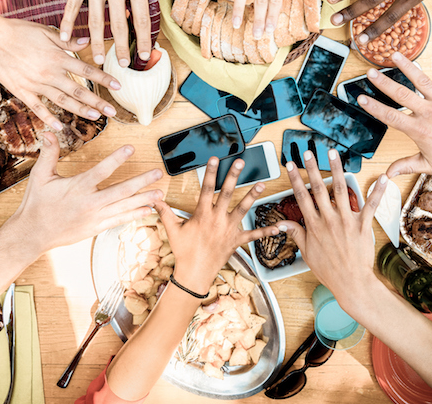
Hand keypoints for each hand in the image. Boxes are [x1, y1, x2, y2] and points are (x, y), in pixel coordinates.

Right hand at [0, 16, 121, 126]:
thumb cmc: (18, 31)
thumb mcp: (46, 31)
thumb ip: (67, 40)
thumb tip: (87, 42)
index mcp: (57, 57)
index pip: (86, 70)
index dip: (103, 79)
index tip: (118, 86)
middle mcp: (49, 73)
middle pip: (78, 90)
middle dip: (97, 102)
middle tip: (112, 112)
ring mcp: (35, 84)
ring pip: (62, 101)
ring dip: (80, 110)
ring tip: (95, 118)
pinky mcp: (21, 90)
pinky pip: (37, 107)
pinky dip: (48, 118)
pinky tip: (60, 127)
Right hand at [9, 133, 163, 252]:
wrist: (33, 234)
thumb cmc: (37, 204)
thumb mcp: (40, 176)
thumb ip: (49, 153)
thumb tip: (49, 132)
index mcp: (78, 187)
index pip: (102, 170)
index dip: (117, 158)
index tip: (131, 148)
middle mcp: (90, 203)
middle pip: (121, 190)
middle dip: (142, 182)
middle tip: (158, 173)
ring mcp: (95, 217)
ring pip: (124, 207)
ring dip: (144, 199)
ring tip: (160, 194)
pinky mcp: (96, 228)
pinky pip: (119, 221)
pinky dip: (134, 215)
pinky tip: (147, 210)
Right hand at [61, 0, 196, 65]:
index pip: (141, 18)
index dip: (143, 39)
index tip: (144, 55)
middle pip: (118, 24)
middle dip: (121, 47)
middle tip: (122, 65)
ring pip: (94, 19)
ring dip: (95, 42)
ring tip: (96, 59)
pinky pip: (72, 5)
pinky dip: (67, 23)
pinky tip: (65, 39)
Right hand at [156, 158, 278, 292]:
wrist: (194, 273)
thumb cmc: (184, 252)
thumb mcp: (172, 230)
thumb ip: (164, 212)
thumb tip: (154, 199)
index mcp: (202, 215)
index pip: (207, 189)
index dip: (211, 173)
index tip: (215, 159)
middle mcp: (217, 219)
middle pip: (227, 193)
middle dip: (234, 176)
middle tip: (241, 162)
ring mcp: (228, 230)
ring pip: (242, 209)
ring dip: (252, 196)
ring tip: (262, 184)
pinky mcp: (236, 240)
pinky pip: (252, 235)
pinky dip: (265, 231)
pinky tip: (278, 227)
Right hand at [278, 151, 385, 305]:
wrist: (351, 283)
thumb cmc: (329, 270)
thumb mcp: (307, 253)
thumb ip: (296, 234)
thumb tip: (283, 224)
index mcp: (314, 226)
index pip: (301, 197)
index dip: (295, 180)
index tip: (290, 166)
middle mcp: (328, 220)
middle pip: (318, 188)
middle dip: (312, 168)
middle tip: (309, 152)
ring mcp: (346, 221)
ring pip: (340, 190)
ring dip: (336, 170)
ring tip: (333, 154)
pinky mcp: (362, 225)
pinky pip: (370, 205)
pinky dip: (377, 192)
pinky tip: (382, 179)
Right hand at [356, 46, 431, 177]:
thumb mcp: (428, 165)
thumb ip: (405, 166)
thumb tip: (387, 174)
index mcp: (420, 130)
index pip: (391, 117)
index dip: (375, 107)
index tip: (362, 98)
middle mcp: (430, 113)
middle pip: (402, 95)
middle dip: (384, 83)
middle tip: (370, 72)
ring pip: (422, 81)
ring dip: (407, 67)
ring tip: (395, 55)